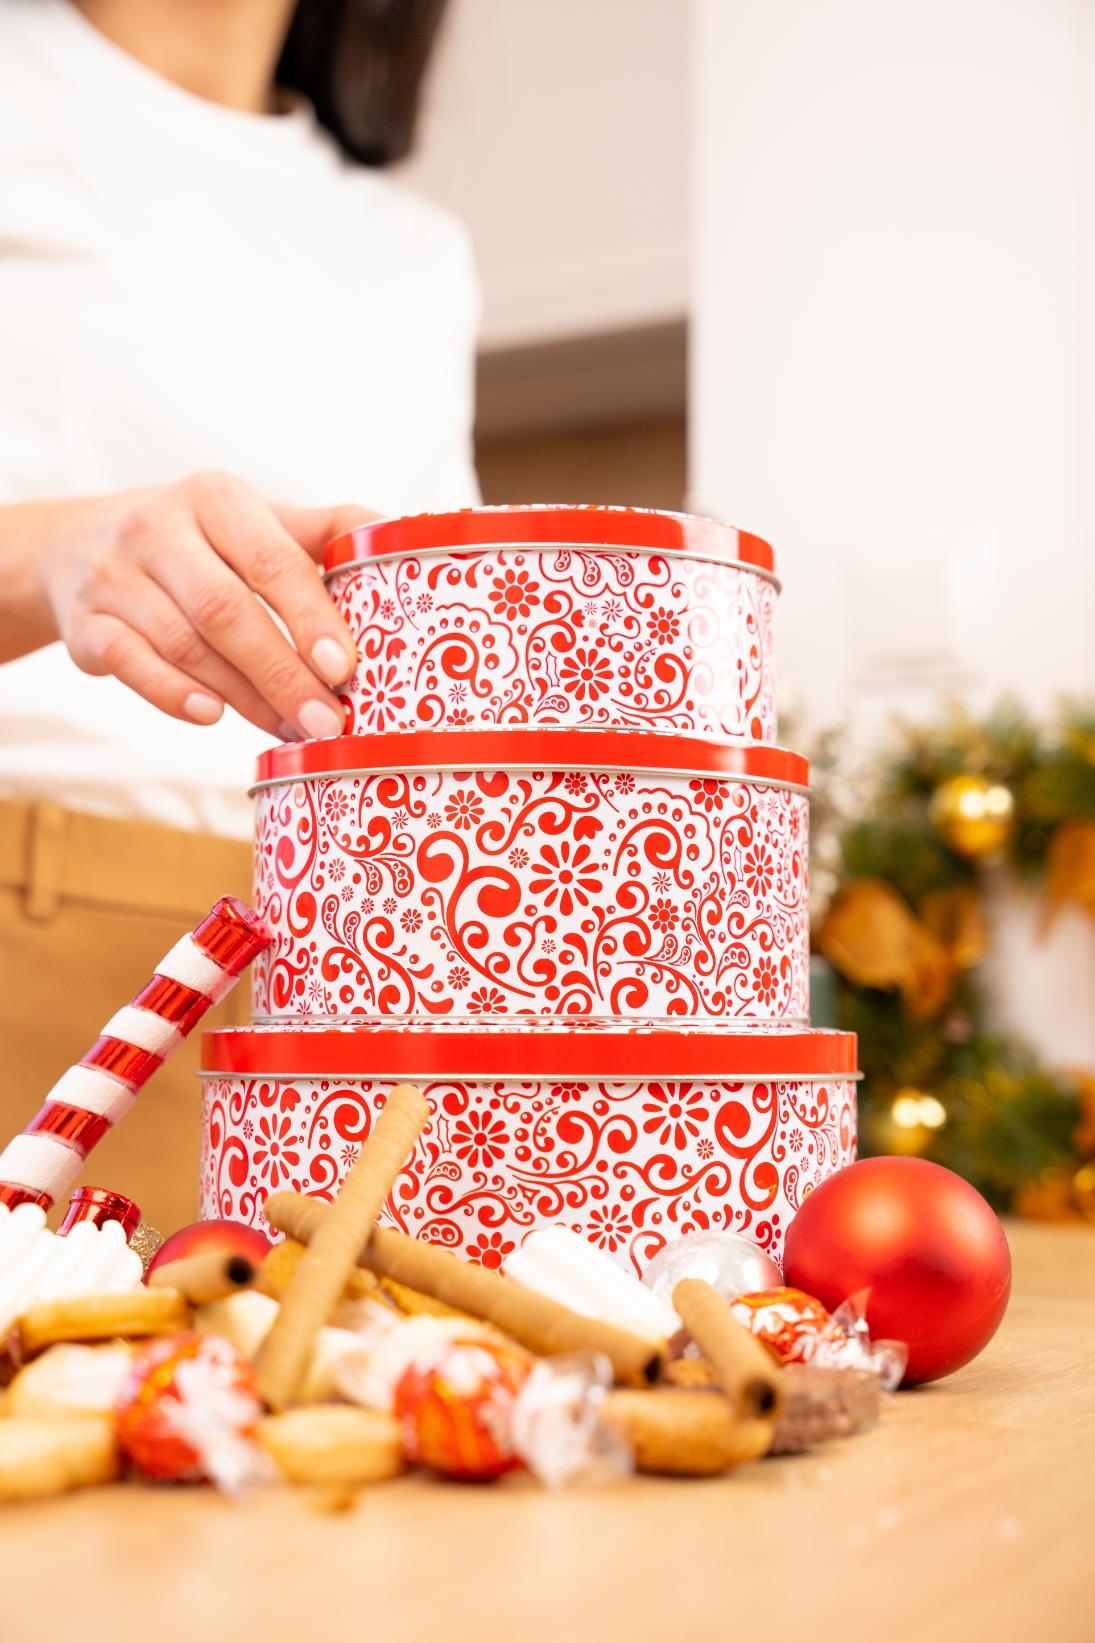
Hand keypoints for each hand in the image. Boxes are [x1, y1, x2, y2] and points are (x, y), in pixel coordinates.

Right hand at [38, 473, 373, 736]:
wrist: (80, 543)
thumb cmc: (199, 541)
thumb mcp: (254, 519)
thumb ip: (326, 532)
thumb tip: (404, 542)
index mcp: (217, 499)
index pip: (272, 559)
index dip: (311, 616)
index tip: (346, 669)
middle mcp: (159, 528)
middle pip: (226, 610)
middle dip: (282, 673)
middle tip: (327, 721)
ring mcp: (115, 576)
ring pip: (183, 645)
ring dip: (242, 695)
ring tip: (288, 726)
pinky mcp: (85, 623)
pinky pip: (127, 664)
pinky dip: (171, 694)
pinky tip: (211, 715)